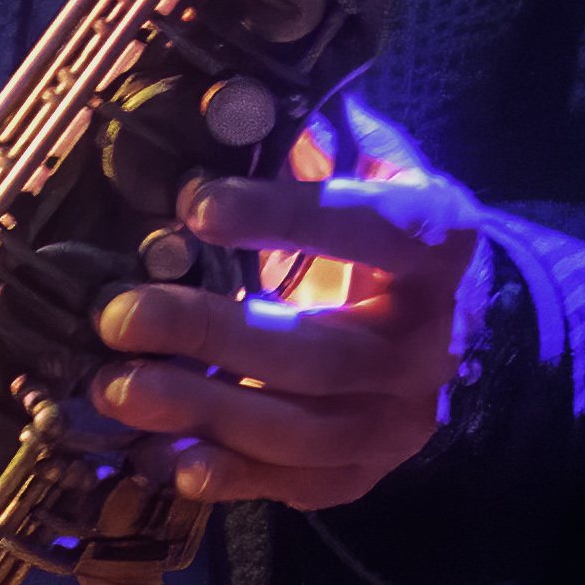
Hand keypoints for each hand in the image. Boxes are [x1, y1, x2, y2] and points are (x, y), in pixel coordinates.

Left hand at [89, 161, 472, 512]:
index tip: (196, 206)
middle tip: (119, 314)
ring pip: (298, 429)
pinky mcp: (364, 470)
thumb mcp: (385, 174)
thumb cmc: (399, 240)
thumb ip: (324, 141)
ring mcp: (397, 418)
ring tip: (114, 385)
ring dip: (200, 409)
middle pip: (316, 351)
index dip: (282, 218)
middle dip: (209, 335)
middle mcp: (425, 343)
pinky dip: (222, 475)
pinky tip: (157, 453)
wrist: (470, 331)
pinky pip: (291, 485)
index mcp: (436, 248)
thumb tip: (241, 99)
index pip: (364, 230)